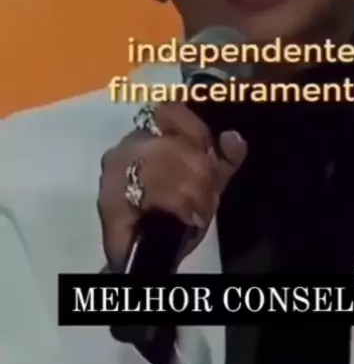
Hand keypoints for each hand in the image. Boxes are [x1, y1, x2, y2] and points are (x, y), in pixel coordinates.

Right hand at [98, 102, 246, 270]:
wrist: (152, 252)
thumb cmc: (178, 210)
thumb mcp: (210, 183)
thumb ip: (225, 159)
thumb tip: (233, 137)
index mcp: (151, 134)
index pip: (169, 111)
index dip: (195, 130)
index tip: (209, 153)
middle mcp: (127, 145)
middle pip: (169, 142)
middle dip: (197, 170)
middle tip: (205, 193)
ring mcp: (114, 172)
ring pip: (159, 165)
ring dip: (187, 191)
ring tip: (195, 209)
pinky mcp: (109, 200)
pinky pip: (147, 193)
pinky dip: (173, 204)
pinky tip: (183, 215)